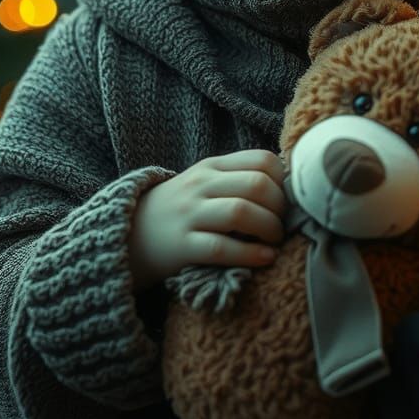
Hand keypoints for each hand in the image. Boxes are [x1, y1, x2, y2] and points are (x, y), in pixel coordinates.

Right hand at [128, 150, 285, 291]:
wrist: (127, 232)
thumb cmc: (180, 210)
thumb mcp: (205, 184)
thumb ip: (238, 180)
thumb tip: (291, 190)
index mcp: (212, 166)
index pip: (261, 160)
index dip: (284, 181)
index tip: (287, 201)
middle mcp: (201, 185)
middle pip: (256, 185)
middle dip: (280, 207)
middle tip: (284, 225)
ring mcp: (189, 214)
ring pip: (240, 212)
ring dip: (268, 229)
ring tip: (275, 242)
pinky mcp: (181, 246)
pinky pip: (221, 248)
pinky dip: (249, 254)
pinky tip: (265, 259)